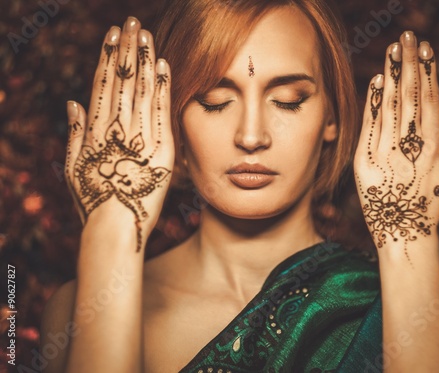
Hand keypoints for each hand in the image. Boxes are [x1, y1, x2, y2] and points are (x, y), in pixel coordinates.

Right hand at [64, 17, 173, 251]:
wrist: (114, 227)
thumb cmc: (92, 200)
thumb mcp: (74, 166)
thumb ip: (74, 132)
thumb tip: (73, 103)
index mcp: (94, 130)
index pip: (103, 84)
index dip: (108, 57)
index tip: (112, 35)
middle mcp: (116, 128)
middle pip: (123, 80)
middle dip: (128, 49)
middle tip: (132, 22)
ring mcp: (140, 138)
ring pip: (142, 90)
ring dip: (145, 60)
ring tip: (147, 35)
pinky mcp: (162, 149)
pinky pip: (162, 113)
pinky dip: (163, 88)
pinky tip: (164, 65)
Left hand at [354, 31, 438, 262]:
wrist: (404, 238)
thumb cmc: (432, 209)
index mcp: (435, 149)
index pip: (431, 102)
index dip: (429, 74)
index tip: (428, 50)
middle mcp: (411, 148)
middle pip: (410, 98)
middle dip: (409, 64)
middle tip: (408, 37)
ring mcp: (385, 155)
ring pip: (389, 108)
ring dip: (391, 76)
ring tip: (392, 50)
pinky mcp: (364, 163)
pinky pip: (368, 129)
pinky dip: (371, 104)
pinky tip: (374, 82)